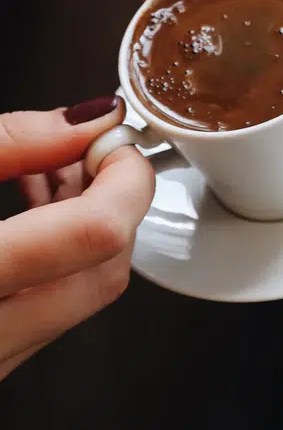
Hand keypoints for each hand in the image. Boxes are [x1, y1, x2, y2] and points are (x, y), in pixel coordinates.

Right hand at [1, 96, 154, 379]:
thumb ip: (6, 144)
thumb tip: (85, 120)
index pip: (95, 233)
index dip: (123, 175)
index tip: (114, 138)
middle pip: (106, 271)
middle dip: (114, 203)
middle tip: (89, 154)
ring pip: (81, 295)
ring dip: (86, 227)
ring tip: (51, 170)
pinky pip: (47, 309)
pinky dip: (56, 257)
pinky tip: (33, 211)